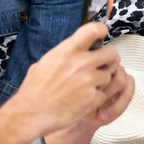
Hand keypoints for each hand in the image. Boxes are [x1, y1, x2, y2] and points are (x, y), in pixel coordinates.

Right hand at [7, 22, 122, 136]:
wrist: (32, 113)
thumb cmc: (34, 89)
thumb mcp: (44, 63)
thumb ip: (63, 54)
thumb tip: (74, 48)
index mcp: (66, 51)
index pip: (92, 30)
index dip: (101, 30)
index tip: (102, 34)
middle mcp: (80, 63)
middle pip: (112, 52)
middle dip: (109, 58)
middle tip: (103, 63)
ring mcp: (89, 81)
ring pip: (110, 74)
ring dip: (102, 79)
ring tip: (86, 85)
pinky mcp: (94, 98)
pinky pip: (105, 93)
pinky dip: (96, 96)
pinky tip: (82, 98)